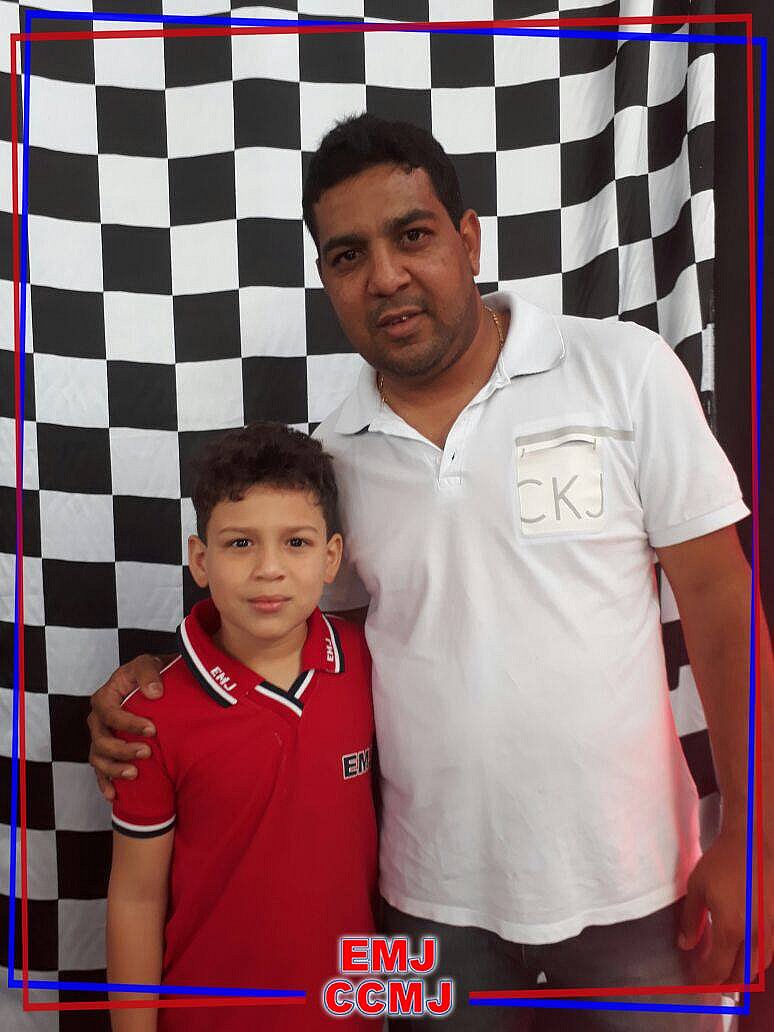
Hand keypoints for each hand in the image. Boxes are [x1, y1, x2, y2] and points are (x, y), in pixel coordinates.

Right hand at [88, 655, 170, 800]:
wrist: (156, 685)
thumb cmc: (150, 674)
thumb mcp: (149, 664)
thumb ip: (149, 674)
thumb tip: (153, 693)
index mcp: (104, 697)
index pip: (110, 713)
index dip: (128, 723)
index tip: (152, 730)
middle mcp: (98, 720)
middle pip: (101, 740)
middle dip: (122, 749)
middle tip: (147, 753)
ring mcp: (101, 737)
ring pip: (98, 758)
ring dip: (114, 769)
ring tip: (135, 775)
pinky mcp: (108, 752)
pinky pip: (101, 771)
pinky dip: (106, 784)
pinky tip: (115, 796)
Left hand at [679, 827, 773, 983]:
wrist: (755, 843)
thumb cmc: (724, 861)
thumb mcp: (697, 888)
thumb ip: (690, 921)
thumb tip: (685, 944)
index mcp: (732, 930)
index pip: (718, 969)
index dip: (706, 979)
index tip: (696, 980)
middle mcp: (755, 936)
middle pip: (743, 976)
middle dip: (726, 984)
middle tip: (712, 984)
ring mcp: (771, 930)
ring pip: (759, 967)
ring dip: (743, 974)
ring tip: (728, 974)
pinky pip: (768, 951)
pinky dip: (755, 960)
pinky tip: (745, 954)